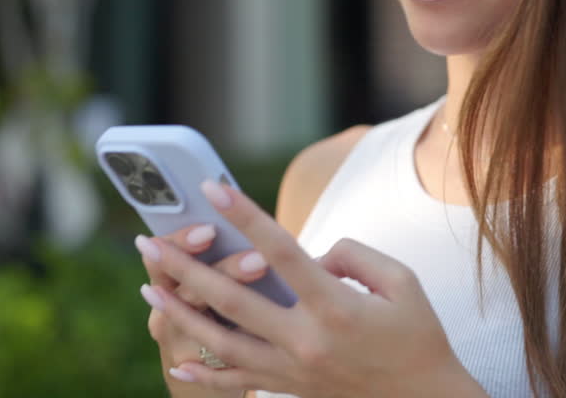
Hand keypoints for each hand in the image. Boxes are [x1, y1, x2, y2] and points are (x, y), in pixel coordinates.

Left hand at [136, 181, 484, 397]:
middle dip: (185, 268)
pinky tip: (176, 360)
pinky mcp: (291, 388)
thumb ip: (354, 254)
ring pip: (224, 341)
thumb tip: (311, 254)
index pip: (279, 249)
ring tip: (149, 291)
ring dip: (182, 314)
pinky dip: (204, 374)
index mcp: (335, 304)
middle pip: (233, 297)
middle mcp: (307, 338)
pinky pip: (239, 382)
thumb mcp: (402, 282)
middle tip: (147, 243)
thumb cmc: (418, 336)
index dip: (243, 214)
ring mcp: (294, 368)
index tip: (212, 188)